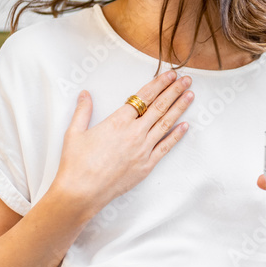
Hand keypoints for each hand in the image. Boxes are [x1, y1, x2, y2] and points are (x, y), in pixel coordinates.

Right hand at [53, 71, 193, 215]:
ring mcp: (143, 149)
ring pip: (166, 124)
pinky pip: (165, 147)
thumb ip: (83, 110)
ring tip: (190, 95)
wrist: (81, 192)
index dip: (159, 84)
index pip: (144, 96)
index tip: (170, 74)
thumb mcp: (75, 132)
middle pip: (159, 107)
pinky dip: (176, 136)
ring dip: (179, 108)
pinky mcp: (146, 165)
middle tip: (187, 80)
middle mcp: (134, 133)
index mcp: (118, 121)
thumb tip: (85, 94)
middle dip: (174, 91)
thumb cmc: (76, 164)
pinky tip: (185, 126)